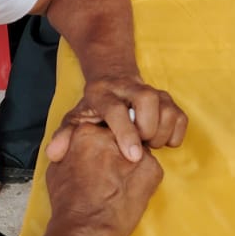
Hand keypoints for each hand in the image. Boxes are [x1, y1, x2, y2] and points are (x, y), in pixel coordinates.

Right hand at [43, 119, 162, 235]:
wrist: (86, 230)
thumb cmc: (68, 204)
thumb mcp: (57, 168)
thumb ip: (69, 148)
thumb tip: (73, 144)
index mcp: (87, 132)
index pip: (101, 128)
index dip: (100, 147)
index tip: (97, 160)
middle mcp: (113, 136)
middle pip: (121, 135)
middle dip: (118, 151)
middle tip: (109, 173)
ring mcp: (136, 151)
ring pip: (137, 151)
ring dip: (131, 164)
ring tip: (118, 186)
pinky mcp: (153, 169)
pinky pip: (150, 168)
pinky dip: (143, 179)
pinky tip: (129, 194)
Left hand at [46, 76, 187, 164]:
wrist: (112, 79)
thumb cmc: (94, 108)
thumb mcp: (75, 118)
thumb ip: (65, 136)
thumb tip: (54, 154)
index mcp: (102, 92)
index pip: (115, 109)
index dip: (126, 133)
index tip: (133, 156)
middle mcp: (128, 87)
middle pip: (148, 100)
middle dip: (147, 128)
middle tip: (139, 147)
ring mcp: (151, 90)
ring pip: (168, 108)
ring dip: (161, 132)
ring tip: (148, 143)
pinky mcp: (168, 98)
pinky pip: (180, 116)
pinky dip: (175, 133)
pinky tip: (160, 140)